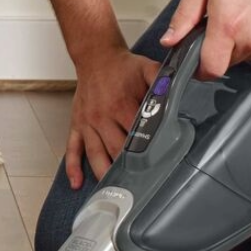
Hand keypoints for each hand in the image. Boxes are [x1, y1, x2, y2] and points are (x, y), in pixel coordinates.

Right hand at [65, 50, 159, 187]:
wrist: (95, 56)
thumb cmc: (123, 66)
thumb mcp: (147, 68)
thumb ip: (163, 79)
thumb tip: (178, 89)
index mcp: (121, 105)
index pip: (136, 135)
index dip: (146, 153)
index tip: (154, 170)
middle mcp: (102, 117)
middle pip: (116, 150)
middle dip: (126, 169)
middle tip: (137, 189)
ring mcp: (88, 123)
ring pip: (95, 154)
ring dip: (103, 173)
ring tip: (111, 193)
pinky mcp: (77, 125)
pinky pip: (72, 149)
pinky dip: (73, 167)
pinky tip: (76, 182)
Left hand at [160, 0, 250, 78]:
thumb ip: (184, 16)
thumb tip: (169, 40)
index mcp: (228, 25)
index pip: (211, 69)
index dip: (201, 69)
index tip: (199, 61)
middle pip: (228, 61)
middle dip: (221, 47)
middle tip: (225, 20)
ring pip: (247, 56)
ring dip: (241, 43)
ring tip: (245, 14)